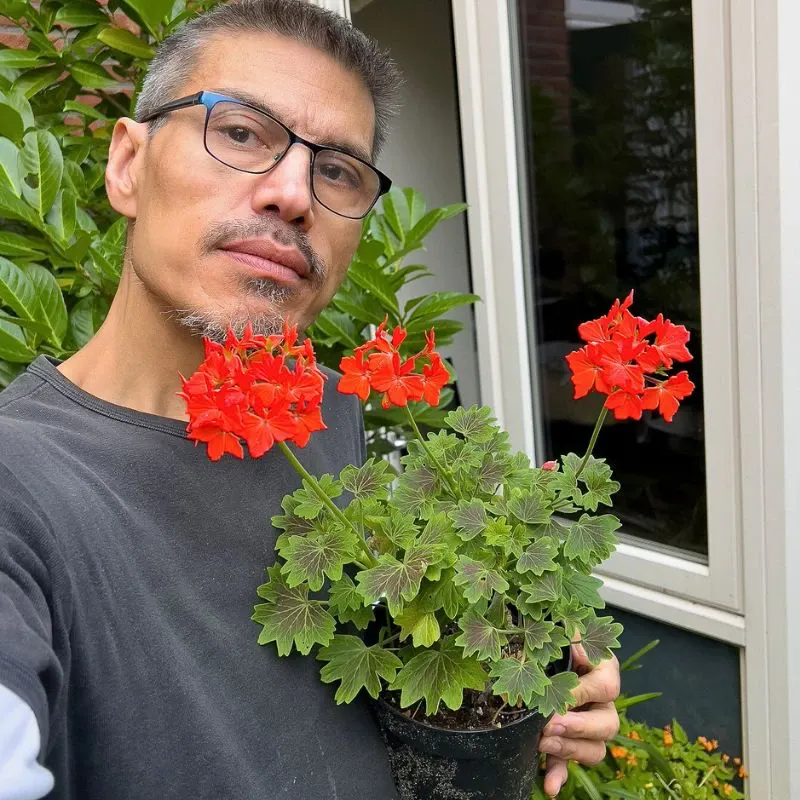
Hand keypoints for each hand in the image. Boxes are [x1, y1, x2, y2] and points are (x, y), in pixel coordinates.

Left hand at [539, 642, 620, 796]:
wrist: (542, 650)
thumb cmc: (556, 637)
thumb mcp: (563, 631)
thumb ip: (570, 633)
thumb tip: (573, 640)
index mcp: (604, 671)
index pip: (607, 685)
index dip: (584, 692)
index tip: (560, 693)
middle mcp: (602, 702)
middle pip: (608, 724)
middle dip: (579, 726)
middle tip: (551, 723)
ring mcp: (589, 726)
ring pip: (596, 749)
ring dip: (570, 749)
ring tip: (543, 742)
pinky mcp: (568, 743)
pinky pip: (570, 765)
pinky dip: (559, 775)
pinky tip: (549, 787)